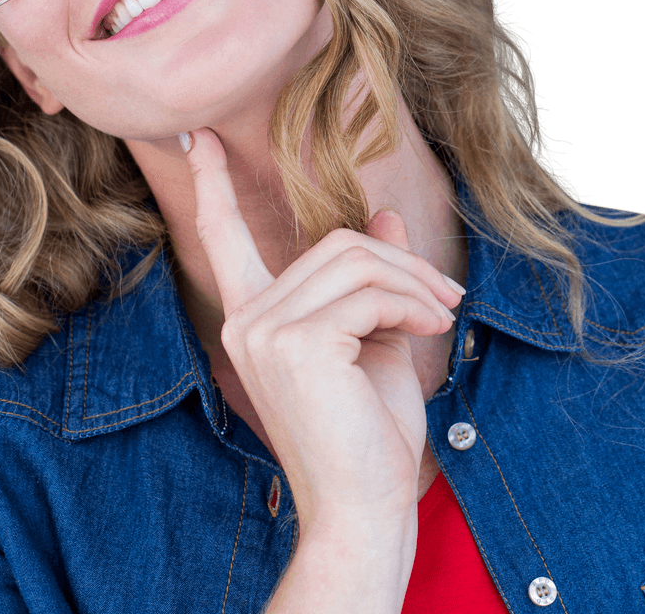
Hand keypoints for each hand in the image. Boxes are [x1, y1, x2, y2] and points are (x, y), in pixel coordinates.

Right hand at [183, 127, 462, 531]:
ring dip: (414, 283)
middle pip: (335, 244)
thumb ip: (371, 279)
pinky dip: (414, 304)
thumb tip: (384, 216)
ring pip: (355, 260)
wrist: (365, 506)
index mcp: (253, 317)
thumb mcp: (374, 340)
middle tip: (446, 296)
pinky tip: (433, 330)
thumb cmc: (367, 430)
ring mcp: (264, 330)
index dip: (213, 184)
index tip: (198, 137)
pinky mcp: (295, 342)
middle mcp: (246, 319)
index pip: (222, 237)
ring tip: (444, 315)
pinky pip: (370, 292)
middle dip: (400, 262)